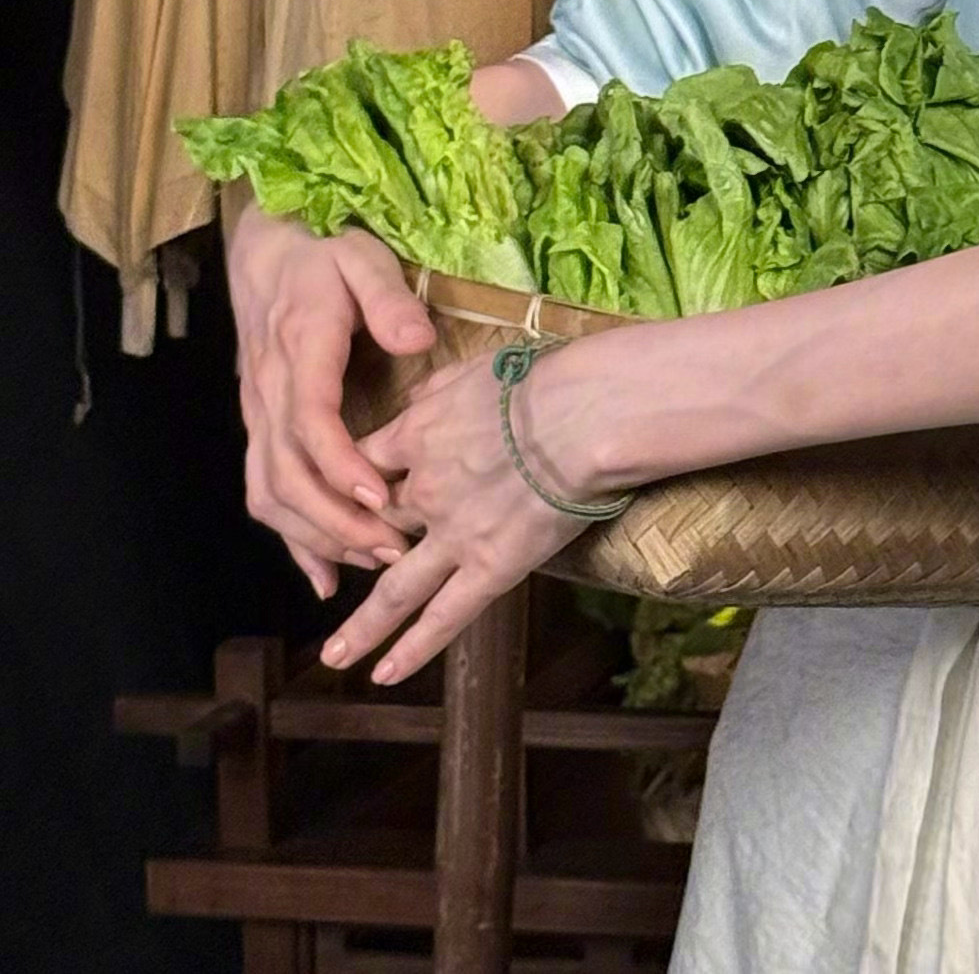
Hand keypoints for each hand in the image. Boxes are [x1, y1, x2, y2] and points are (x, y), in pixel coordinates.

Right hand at [227, 201, 436, 599]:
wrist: (263, 252)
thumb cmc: (321, 254)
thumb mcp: (361, 256)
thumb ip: (387, 297)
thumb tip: (418, 339)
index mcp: (299, 348)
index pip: (310, 420)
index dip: (341, 464)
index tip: (380, 496)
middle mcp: (269, 392)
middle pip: (287, 475)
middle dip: (336, 521)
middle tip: (392, 547)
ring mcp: (259, 416)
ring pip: (271, 494)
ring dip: (317, 536)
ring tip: (372, 560)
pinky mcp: (260, 430)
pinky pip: (264, 494)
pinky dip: (292, 539)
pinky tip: (325, 575)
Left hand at [320, 352, 583, 685]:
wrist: (584, 412)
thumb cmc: (540, 378)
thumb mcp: (471, 367)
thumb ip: (434, 390)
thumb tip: (415, 399)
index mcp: (416, 435)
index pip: (364, 464)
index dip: (350, 481)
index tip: (340, 494)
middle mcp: (424, 490)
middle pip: (373, 525)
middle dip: (351, 551)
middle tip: (332, 577)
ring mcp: (454, 535)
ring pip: (394, 590)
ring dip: (362, 627)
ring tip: (335, 655)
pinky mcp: (491, 566)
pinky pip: (445, 616)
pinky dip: (413, 648)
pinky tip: (385, 673)